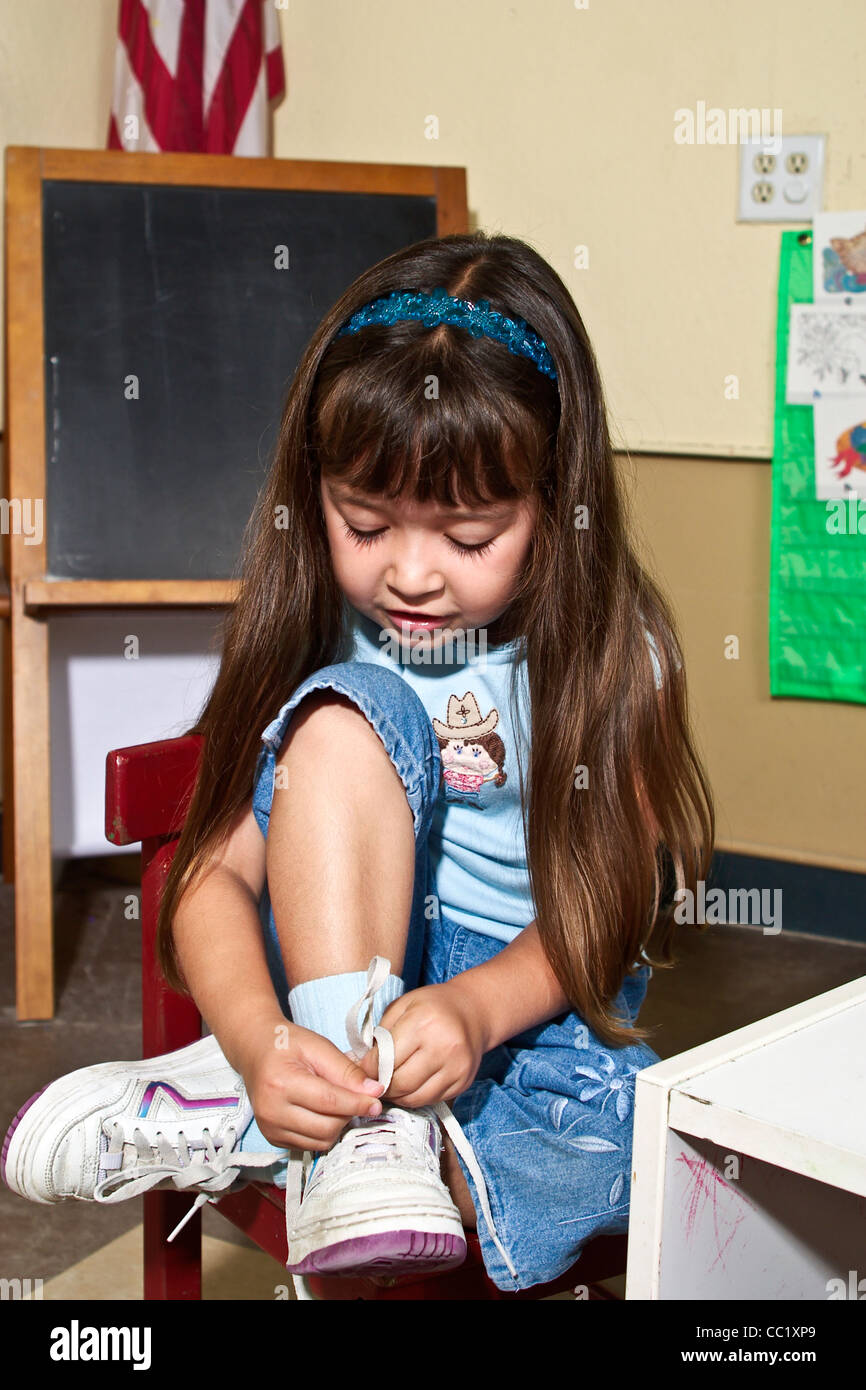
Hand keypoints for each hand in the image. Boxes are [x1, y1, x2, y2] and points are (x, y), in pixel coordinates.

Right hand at [238, 1019, 385, 1152]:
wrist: (256, 1052)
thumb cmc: (288, 1045)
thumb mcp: (319, 1046)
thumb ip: (346, 1071)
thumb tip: (374, 1092)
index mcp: (281, 1083)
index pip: (329, 1101)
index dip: (357, 1103)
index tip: (377, 1100)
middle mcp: (271, 1111)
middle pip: (327, 1126)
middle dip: (348, 1113)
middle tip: (356, 1096)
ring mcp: (270, 1128)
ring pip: (322, 1140)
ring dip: (338, 1124)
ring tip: (338, 1102)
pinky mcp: (274, 1138)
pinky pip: (311, 1145)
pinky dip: (324, 1131)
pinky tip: (323, 1112)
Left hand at [355, 977, 488, 1108]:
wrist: (474, 1011)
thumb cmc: (433, 1005)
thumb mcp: (403, 1006)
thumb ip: (380, 1033)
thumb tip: (358, 1062)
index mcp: (423, 1023)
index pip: (385, 1059)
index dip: (367, 1068)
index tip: (361, 1069)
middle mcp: (443, 1046)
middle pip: (399, 1082)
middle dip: (380, 1086)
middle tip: (372, 1082)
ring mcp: (456, 1067)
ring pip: (414, 1097)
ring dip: (396, 1096)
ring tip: (388, 1085)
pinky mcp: (463, 1082)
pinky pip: (431, 1100)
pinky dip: (415, 1097)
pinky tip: (409, 1086)